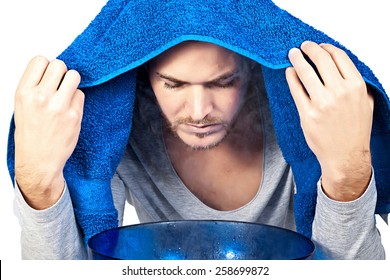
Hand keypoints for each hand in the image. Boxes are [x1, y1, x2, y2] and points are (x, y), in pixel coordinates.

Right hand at [14, 56, 83, 208]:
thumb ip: (34, 86)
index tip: (49, 75)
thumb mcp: (22, 106)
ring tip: (67, 94)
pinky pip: (81, 94)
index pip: (40, 60)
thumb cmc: (30, 134)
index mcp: (24, 92)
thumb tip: (50, 70)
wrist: (38, 161)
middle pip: (59, 65)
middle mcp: (40, 96)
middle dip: (61, 72)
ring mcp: (59, 105)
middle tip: (60, 85)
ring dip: (72, 82)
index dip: (47, 66)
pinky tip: (70, 109)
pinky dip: (77, 99)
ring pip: (74, 76)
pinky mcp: (74, 114)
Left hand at [285, 41, 373, 200]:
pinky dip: (291, 78)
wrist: (345, 156)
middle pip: (321, 60)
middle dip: (310, 49)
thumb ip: (355, 83)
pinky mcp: (306, 114)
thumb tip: (339, 67)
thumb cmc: (355, 131)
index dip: (327, 48)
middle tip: (303, 46)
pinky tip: (289, 72)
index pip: (339, 57)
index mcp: (356, 86)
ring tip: (293, 54)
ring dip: (297, 59)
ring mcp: (321, 103)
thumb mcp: (365, 103)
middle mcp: (339, 92)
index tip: (320, 45)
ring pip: (306, 73)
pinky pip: (296, 90)